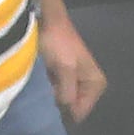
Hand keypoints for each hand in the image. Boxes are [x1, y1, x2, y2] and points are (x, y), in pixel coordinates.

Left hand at [38, 0, 106, 122]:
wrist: (47, 23)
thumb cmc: (57, 44)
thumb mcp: (65, 68)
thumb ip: (67, 91)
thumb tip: (66, 110)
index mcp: (96, 83)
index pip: (81, 110)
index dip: (65, 111)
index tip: (49, 108)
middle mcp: (89, 85)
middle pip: (72, 107)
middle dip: (58, 105)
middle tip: (42, 100)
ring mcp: (74, 81)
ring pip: (62, 100)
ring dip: (51, 98)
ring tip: (39, 94)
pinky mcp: (61, 77)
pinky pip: (55, 92)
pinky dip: (47, 91)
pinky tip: (38, 89)